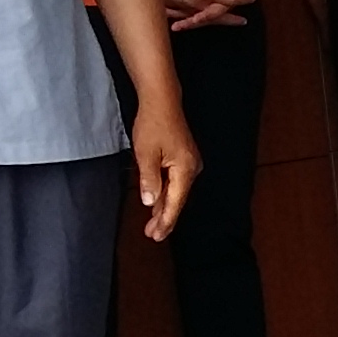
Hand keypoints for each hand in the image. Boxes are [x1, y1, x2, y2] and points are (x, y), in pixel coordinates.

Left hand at [128, 94, 201, 241]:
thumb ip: (149, 180)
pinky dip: (166, 193)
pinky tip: (158, 202)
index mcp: (185, 169)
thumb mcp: (145, 154)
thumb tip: (150, 202)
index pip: (175, 202)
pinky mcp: (184, 158)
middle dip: (165, 218)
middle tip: (153, 234)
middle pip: (178, 200)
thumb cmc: (153, 123)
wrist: (161, 101)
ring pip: (176, 192)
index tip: (156, 235)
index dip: (165, 220)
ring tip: (153, 224)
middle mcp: (192, 169)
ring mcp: (189, 163)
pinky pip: (175, 182)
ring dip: (164, 207)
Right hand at [153, 0, 250, 29]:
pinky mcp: (171, 7)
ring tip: (223, 22)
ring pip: (202, 18)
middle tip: (242, 21)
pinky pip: (186, 17)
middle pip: (217, 15)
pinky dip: (195, 19)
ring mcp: (182, 8)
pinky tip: (196, 20)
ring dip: (214, 20)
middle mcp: (194, 4)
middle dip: (230, 18)